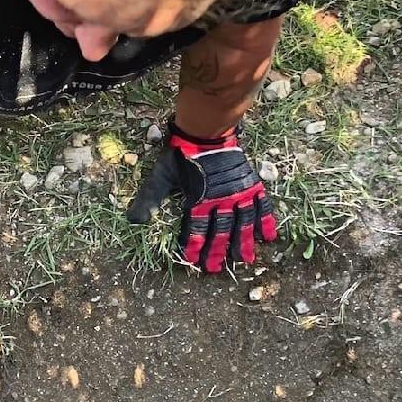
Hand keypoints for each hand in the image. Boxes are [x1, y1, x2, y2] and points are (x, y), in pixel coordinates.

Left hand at [127, 123, 277, 271]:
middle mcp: (220, 199)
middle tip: (216, 269)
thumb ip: (149, 199)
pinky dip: (265, 221)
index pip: (196, 227)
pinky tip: (269, 237)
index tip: (192, 260)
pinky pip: (261, 205)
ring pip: (242, 222)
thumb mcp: (161, 176)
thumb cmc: (182, 154)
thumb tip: (133, 221)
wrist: (206, 132)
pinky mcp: (250, 185)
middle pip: (220, 229)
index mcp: (199, 199)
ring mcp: (238, 192)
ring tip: (246, 260)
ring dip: (243, 242)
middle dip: (217, 250)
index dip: (194, 244)